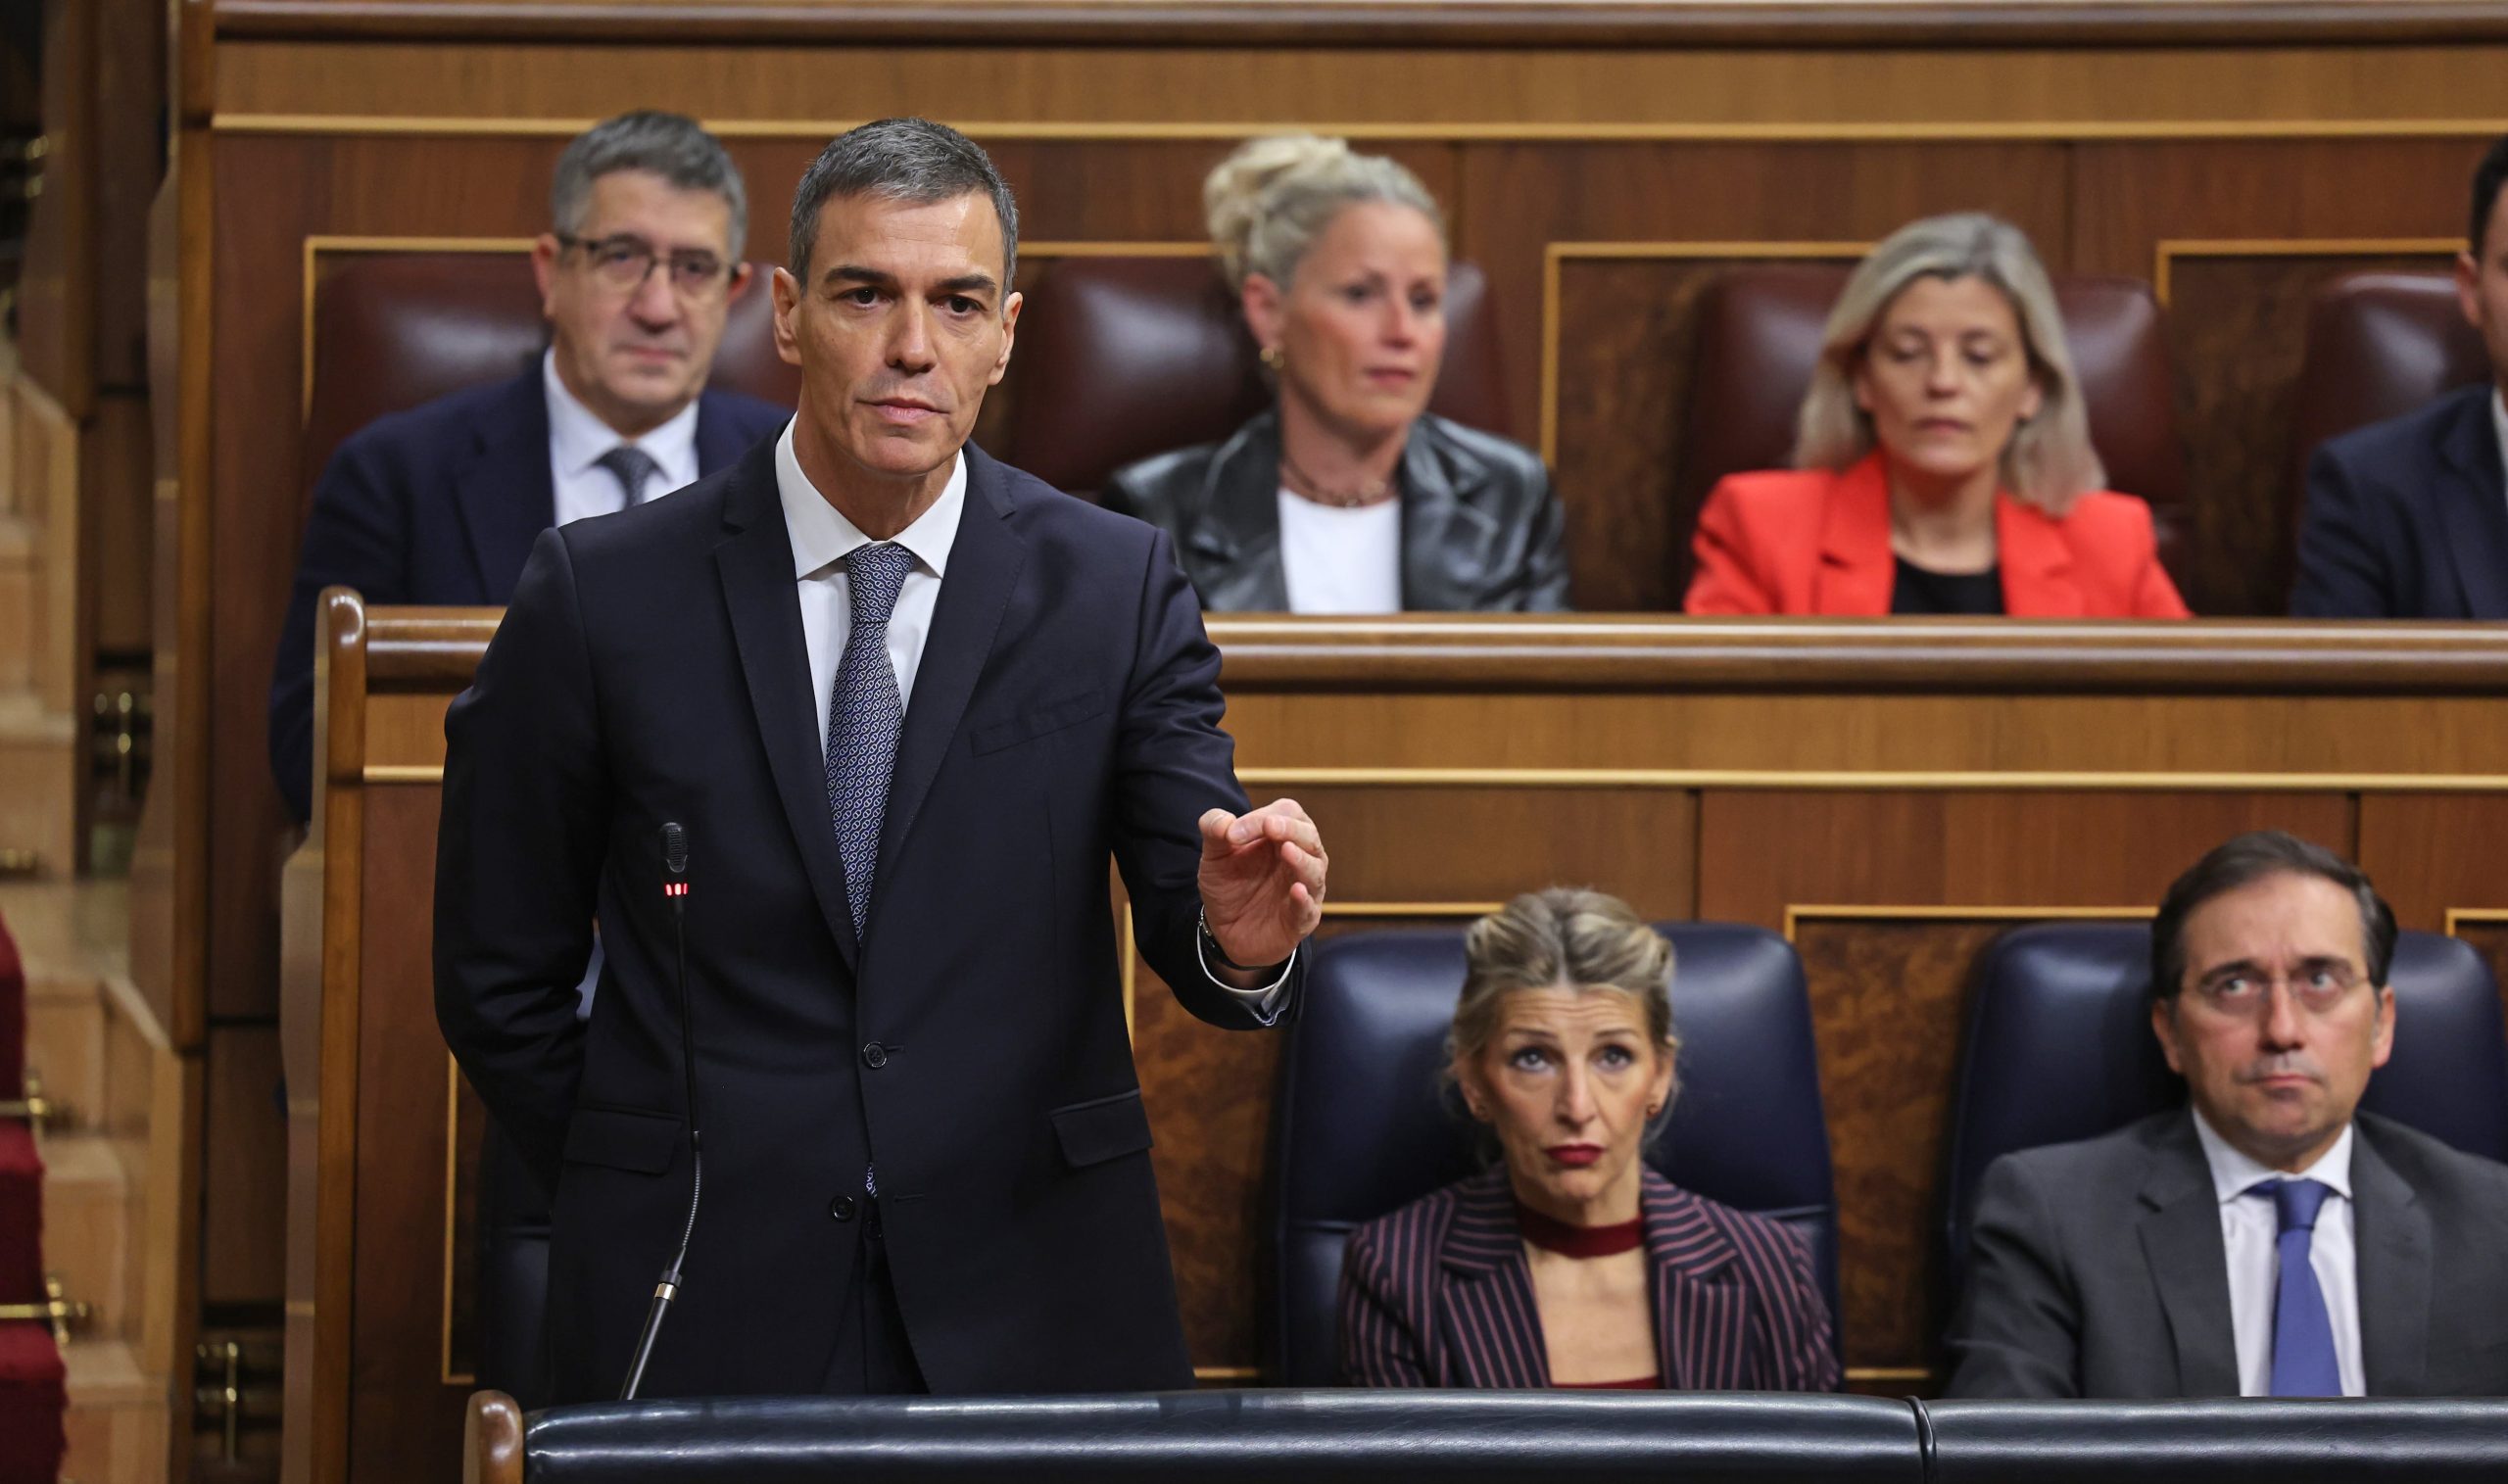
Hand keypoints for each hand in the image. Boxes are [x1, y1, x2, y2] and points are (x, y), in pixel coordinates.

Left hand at [1197, 798, 1326, 970]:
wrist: (1224, 930)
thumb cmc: (1228, 885)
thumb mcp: (1214, 856)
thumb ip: (1213, 831)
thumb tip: (1224, 820)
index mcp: (1282, 836)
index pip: (1286, 813)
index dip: (1260, 817)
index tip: (1231, 833)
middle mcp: (1300, 858)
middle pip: (1308, 835)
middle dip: (1290, 828)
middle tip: (1269, 826)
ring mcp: (1305, 889)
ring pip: (1315, 869)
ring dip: (1302, 859)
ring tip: (1287, 851)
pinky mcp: (1302, 919)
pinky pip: (1309, 908)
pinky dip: (1304, 899)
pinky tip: (1296, 891)